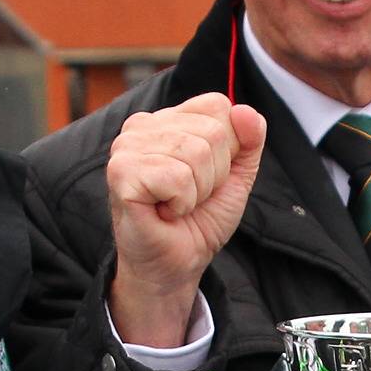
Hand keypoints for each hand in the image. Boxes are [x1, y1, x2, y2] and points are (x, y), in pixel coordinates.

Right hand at [106, 93, 264, 348]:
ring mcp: (127, 146)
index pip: (218, 106)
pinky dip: (181, 203)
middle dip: (214, 175)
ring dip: (197, 192)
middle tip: (190, 197)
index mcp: (168, 118)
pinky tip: (164, 211)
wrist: (178, 264)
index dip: (228, 149)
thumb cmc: (199, 219)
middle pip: (213, 132)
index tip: (207, 177)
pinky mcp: (121, 172)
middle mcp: (142, 125)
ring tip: (176, 205)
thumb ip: (249, 140)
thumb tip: (245, 111)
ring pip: (197, 153)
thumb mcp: (236, 176)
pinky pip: (178, 177)